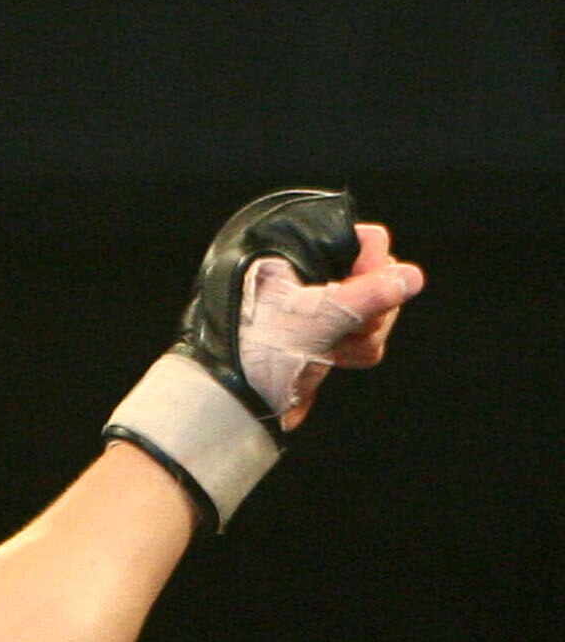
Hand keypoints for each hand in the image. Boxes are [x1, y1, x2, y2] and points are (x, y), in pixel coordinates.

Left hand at [246, 221, 425, 431]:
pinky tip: (332, 360)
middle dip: (371, 313)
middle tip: (345, 332)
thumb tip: (412, 277)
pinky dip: (355, 351)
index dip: (375, 270)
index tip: (365, 297)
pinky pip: (365, 336)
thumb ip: (365, 297)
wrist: (230, 398)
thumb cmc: (255, 350)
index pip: (369, 242)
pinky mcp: (326, 334)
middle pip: (380, 280)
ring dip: (363, 337)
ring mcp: (323, 305)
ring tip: (331, 351)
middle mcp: (316, 273)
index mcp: (304, 251)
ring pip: (376, 312)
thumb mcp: (313, 320)